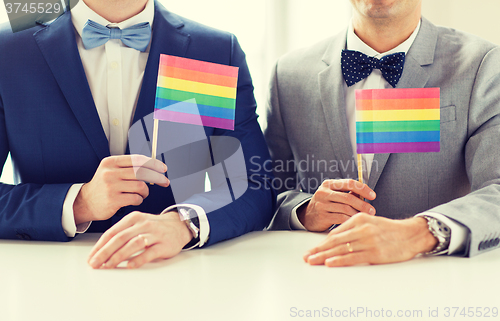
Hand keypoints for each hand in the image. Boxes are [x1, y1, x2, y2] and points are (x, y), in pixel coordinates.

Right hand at [73, 155, 168, 223]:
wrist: (85, 202)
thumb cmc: (103, 186)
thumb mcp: (111, 170)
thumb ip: (129, 167)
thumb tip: (154, 167)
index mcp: (111, 162)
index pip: (138, 159)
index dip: (154, 163)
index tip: (163, 168)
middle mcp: (110, 173)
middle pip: (142, 172)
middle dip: (157, 177)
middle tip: (164, 181)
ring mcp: (111, 186)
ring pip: (140, 186)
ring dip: (146, 191)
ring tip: (142, 193)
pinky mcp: (113, 200)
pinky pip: (136, 198)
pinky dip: (140, 199)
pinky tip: (136, 199)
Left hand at [87, 211, 192, 268]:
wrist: (179, 225)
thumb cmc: (155, 227)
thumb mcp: (138, 224)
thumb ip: (122, 234)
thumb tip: (102, 250)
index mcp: (133, 218)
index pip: (112, 232)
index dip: (100, 245)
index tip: (91, 257)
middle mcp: (143, 224)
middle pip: (120, 238)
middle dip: (105, 252)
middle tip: (95, 264)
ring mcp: (154, 234)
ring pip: (133, 244)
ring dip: (118, 256)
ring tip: (108, 266)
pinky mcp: (164, 245)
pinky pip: (149, 252)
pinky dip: (138, 259)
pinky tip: (129, 266)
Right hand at [297, 179, 376, 230]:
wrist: (307, 216)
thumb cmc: (325, 204)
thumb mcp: (334, 195)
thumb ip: (348, 193)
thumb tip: (366, 192)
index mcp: (328, 184)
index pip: (349, 183)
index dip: (363, 189)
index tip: (373, 196)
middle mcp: (324, 192)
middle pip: (348, 197)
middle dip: (363, 205)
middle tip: (372, 210)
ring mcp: (322, 205)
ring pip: (346, 209)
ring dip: (358, 214)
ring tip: (364, 217)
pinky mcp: (322, 216)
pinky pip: (341, 218)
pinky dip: (350, 220)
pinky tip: (355, 222)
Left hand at [303, 213, 437, 266]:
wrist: (412, 234)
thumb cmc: (391, 231)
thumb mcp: (370, 223)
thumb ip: (354, 229)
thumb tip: (336, 240)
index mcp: (358, 219)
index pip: (335, 233)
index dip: (321, 243)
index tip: (311, 250)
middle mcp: (361, 228)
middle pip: (334, 241)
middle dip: (318, 250)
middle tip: (306, 257)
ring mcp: (368, 240)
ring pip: (341, 249)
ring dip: (324, 256)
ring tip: (313, 261)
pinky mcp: (375, 252)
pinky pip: (353, 257)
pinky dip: (339, 260)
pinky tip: (329, 263)